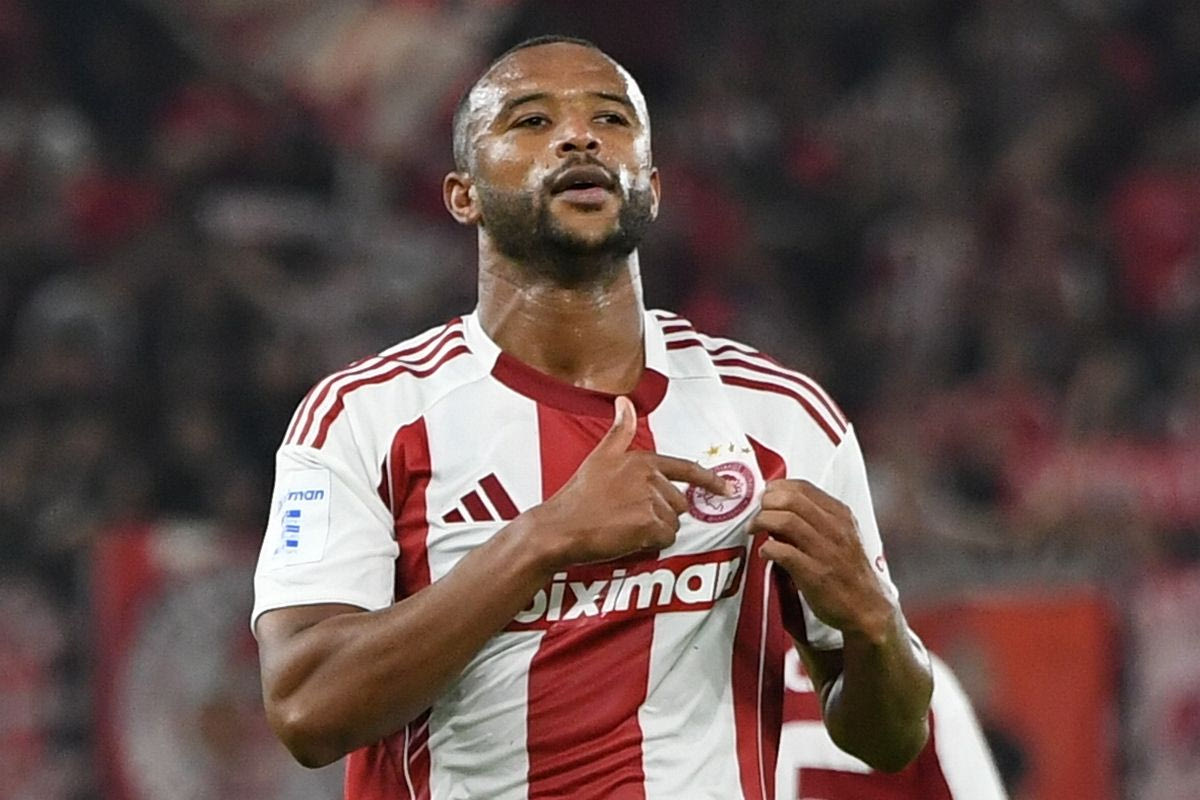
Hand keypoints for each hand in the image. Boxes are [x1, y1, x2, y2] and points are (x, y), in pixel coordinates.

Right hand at [534, 396, 730, 567]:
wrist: (560, 527)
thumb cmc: (578, 497)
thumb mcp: (599, 457)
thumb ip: (620, 431)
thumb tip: (625, 402)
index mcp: (643, 460)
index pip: (686, 469)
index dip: (711, 481)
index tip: (729, 489)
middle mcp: (650, 477)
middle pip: (679, 503)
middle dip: (660, 513)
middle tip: (629, 516)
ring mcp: (650, 500)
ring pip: (672, 523)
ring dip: (654, 530)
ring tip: (625, 527)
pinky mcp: (649, 524)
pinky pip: (666, 538)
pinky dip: (651, 543)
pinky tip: (629, 538)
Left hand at [751, 479, 892, 636]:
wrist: (867, 607)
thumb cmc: (848, 572)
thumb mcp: (840, 536)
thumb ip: (815, 519)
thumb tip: (779, 508)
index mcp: (840, 515)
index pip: (803, 487)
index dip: (777, 488)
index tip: (765, 496)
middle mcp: (834, 529)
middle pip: (791, 499)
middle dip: (766, 502)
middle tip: (757, 513)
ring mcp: (825, 551)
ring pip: (786, 521)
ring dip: (762, 522)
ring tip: (754, 530)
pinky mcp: (815, 574)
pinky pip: (784, 552)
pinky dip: (768, 549)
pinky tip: (765, 553)